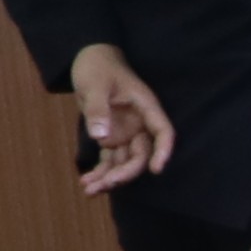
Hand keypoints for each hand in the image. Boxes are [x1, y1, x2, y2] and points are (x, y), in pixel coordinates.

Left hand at [64, 43, 173, 191]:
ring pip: (124, 161)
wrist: (88, 60)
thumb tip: (100, 137)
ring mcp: (125, 132)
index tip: (156, 170)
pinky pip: (108, 158)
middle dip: (126, 172)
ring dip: (109, 178)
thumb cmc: (97, 67)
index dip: (163, 151)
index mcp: (144, 107)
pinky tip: (86, 183)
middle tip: (107, 184)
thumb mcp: (95, 85)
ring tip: (89, 190)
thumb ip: (98, 109)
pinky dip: (99, 171)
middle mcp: (139, 124)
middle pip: (141, 154)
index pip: (163, 132)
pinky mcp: (110, 136)